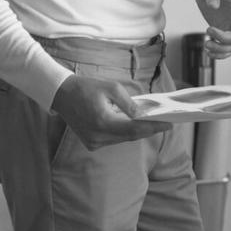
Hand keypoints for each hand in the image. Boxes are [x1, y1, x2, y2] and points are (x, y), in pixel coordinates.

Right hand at [51, 74, 170, 148]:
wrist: (61, 94)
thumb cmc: (86, 87)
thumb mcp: (112, 88)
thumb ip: (129, 103)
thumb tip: (144, 114)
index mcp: (103, 122)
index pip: (135, 129)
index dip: (154, 127)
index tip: (170, 124)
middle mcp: (98, 136)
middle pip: (131, 136)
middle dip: (149, 129)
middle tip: (166, 123)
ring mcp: (93, 142)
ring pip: (123, 139)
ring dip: (138, 132)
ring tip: (154, 124)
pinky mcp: (91, 143)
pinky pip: (114, 140)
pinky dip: (125, 133)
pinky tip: (134, 125)